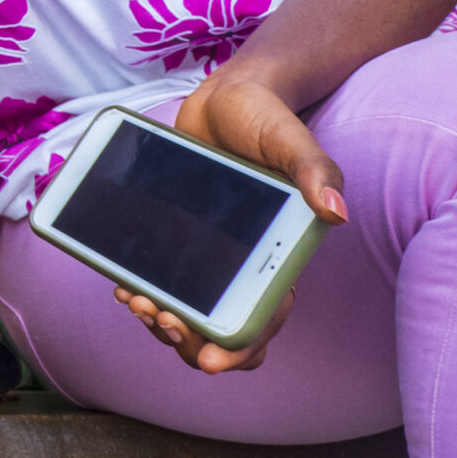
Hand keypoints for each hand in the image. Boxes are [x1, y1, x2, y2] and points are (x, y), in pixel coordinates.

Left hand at [115, 71, 348, 373]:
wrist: (224, 97)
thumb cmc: (265, 118)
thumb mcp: (289, 138)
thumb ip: (313, 170)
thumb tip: (333, 212)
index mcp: (278, 255)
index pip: (265, 320)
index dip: (239, 349)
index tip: (208, 360)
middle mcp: (244, 263)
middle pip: (218, 330)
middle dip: (187, 339)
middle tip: (160, 317)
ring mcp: (208, 254)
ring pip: (187, 311)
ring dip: (160, 320)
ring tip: (135, 300)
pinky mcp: (177, 238)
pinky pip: (162, 280)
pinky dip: (143, 291)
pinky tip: (123, 283)